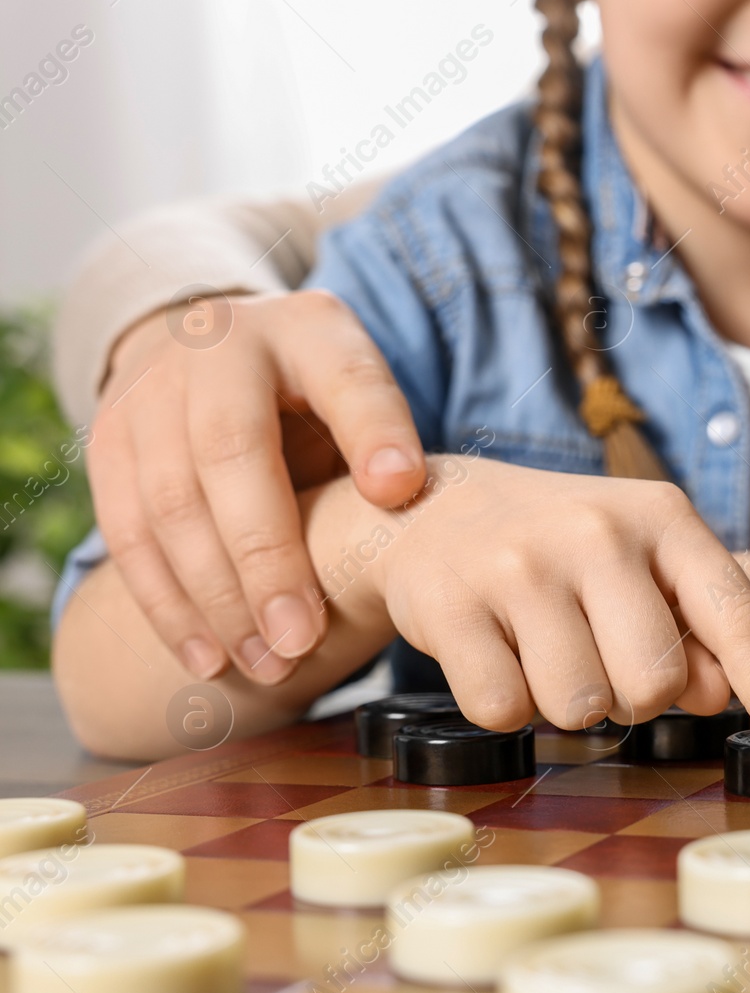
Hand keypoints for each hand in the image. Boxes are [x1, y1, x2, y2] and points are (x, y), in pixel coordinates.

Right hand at [88, 290, 426, 684]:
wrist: (216, 349)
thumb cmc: (317, 395)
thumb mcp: (364, 397)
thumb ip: (384, 440)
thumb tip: (398, 491)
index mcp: (309, 329)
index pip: (345, 378)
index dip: (373, 434)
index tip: (399, 489)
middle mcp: (219, 345)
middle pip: (231, 453)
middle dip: (267, 558)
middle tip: (302, 639)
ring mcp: (151, 390)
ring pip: (169, 502)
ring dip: (216, 598)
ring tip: (265, 664)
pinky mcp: (108, 438)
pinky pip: (126, 531)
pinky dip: (166, 604)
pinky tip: (206, 656)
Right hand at [359, 457, 749, 743]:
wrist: (433, 508)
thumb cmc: (559, 547)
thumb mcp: (639, 561)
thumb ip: (693, 626)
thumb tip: (718, 697)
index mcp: (662, 518)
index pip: (735, 614)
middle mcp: (597, 532)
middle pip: (656, 685)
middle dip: (634, 698)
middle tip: (601, 658)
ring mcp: (521, 567)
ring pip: (580, 709)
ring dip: (566, 703)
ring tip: (545, 649)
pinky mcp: (453, 607)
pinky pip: (504, 712)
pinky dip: (505, 705)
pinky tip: (497, 652)